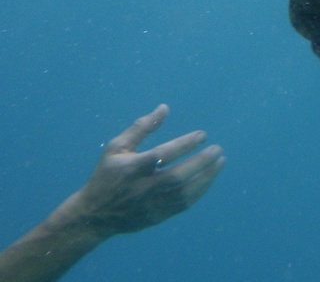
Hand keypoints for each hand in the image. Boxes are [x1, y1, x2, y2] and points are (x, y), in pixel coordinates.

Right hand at [67, 104, 224, 237]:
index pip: (164, 154)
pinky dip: (199, 190)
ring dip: (206, 176)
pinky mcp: (157, 216)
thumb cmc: (107, 175)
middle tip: (217, 149)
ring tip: (220, 161)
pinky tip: (209, 178)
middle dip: (201, 162)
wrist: (93, 215)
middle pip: (178, 176)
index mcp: (132, 168)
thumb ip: (141, 127)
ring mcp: (150, 204)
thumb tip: (165, 107)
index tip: (203, 135)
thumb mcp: (116, 148)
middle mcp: (143, 188)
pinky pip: (183, 204)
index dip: (185, 144)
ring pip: (185, 192)